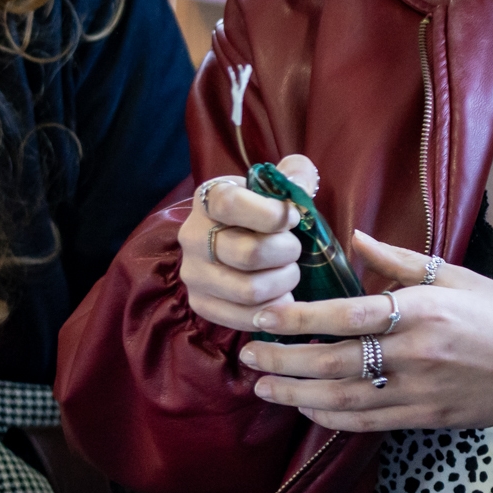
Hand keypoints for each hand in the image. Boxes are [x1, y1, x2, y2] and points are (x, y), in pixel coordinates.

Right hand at [175, 156, 313, 330]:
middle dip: (286, 253)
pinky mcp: (200, 303)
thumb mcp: (278, 184)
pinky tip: (280, 296)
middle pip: (248, 254)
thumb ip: (295, 174)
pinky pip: (242, 318)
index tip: (292, 218)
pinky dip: (271, 310)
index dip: (271, 214)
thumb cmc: (264, 210)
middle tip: (294, 250)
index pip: (232, 204)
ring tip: (288, 272)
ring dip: (282, 283)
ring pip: (250, 290)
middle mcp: (192, 236)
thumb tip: (300, 183)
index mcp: (208, 199)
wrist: (238, 237)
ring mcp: (193, 273)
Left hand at [237, 229, 492, 431]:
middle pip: (334, 361)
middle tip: (249, 356)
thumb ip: (400, 262)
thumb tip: (354, 238)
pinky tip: (307, 408)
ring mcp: (419, 390)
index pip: (347, 315)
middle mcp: (415, 352)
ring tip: (263, 386)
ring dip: (296, 393)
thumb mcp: (457, 276)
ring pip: (343, 397)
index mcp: (422, 310)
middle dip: (284, 360)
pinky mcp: (425, 417)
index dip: (300, 318)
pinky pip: (367, 421)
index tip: (265, 316)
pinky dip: (331, 418)